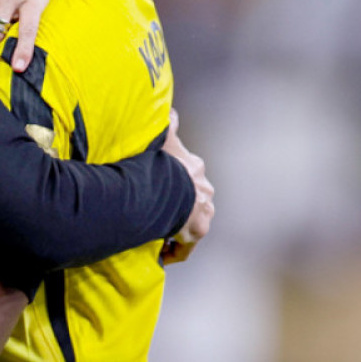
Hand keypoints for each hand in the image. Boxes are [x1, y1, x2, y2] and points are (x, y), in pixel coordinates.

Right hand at [160, 109, 213, 263]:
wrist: (168, 190)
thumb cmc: (162, 164)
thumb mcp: (164, 138)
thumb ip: (168, 122)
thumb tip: (172, 109)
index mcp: (194, 168)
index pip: (188, 173)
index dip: (175, 180)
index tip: (162, 187)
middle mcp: (204, 190)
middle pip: (192, 198)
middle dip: (178, 203)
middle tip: (156, 209)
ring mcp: (202, 212)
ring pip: (189, 220)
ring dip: (176, 225)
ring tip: (156, 229)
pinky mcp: (197, 232)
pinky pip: (185, 246)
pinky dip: (174, 249)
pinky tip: (159, 251)